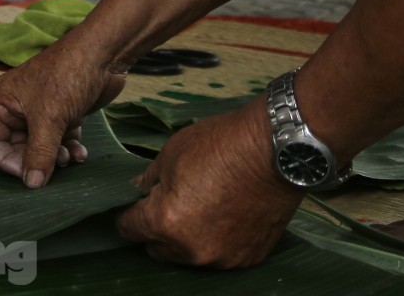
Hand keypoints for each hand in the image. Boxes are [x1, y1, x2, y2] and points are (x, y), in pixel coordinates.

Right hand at [0, 36, 127, 187]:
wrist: (104, 54)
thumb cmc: (68, 76)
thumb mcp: (49, 118)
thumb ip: (39, 154)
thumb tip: (31, 185)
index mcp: (4, 101)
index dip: (4, 160)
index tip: (26, 172)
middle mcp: (18, 107)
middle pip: (16, 147)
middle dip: (35, 160)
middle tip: (55, 164)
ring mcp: (42, 110)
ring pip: (39, 146)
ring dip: (54, 157)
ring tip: (68, 157)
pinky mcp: (63, 113)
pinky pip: (59, 140)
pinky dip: (68, 149)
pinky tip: (80, 153)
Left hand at [117, 102, 303, 266]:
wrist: (275, 150)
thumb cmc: (221, 146)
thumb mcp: (171, 152)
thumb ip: (149, 179)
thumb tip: (138, 190)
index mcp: (165, 222)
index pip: (130, 230)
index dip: (128, 215)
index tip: (134, 206)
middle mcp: (191, 249)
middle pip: (157, 249)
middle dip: (156, 229)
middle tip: (167, 203)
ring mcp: (222, 258)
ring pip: (189, 255)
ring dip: (187, 237)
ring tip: (201, 207)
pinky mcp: (248, 258)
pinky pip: (221, 254)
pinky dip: (218, 239)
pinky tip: (225, 214)